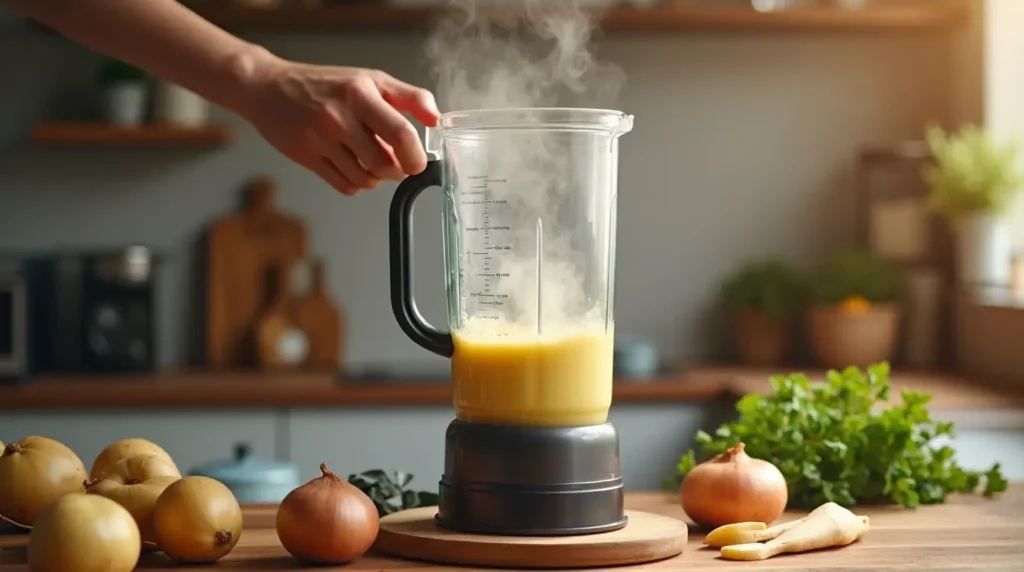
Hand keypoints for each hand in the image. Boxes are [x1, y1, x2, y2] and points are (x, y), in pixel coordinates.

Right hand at [237, 56, 439, 195]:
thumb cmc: (325, 84)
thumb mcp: (369, 79)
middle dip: (396, 170)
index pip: (400, 133)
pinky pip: (344, 186)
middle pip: (384, 164)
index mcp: (360, 94)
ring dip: (375, 177)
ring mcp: (320, 140)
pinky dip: (356, 183)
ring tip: (370, 160)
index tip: (417, 161)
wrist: (269, 89)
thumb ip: (409, 97)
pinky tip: (351, 166)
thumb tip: (437, 120)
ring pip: (365, 179)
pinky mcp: (306, 158)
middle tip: (395, 162)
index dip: (415, 156)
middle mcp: (339, 117)